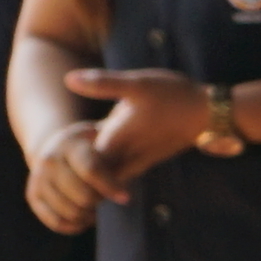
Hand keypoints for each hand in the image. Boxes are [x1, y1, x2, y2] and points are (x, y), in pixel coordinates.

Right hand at [18, 119, 123, 235]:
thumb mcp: (102, 140)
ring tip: (97, 210)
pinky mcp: (33, 196)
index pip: (91, 170)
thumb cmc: (90, 146)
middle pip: (82, 196)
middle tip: (106, 199)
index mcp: (69, 144)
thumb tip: (124, 187)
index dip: (110, 187)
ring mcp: (38, 179)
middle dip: (100, 202)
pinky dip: (74, 226)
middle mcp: (49, 161)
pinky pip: (56, 222)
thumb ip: (115, 157)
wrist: (55, 146)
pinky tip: (85, 219)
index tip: (126, 198)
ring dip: (89, 216)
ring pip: (70, 212)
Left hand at [57, 66, 212, 186]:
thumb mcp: (137, 83)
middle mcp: (125, 158)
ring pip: (104, 180)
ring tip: (70, 160)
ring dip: (87, 176)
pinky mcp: (145, 160)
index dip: (63, 166)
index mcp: (117, 141)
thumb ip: (103, 83)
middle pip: (90, 181)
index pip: (81, 167)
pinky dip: (103, 172)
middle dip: (70, 177)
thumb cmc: (174, 95)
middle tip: (54, 164)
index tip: (51, 156)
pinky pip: (117, 175)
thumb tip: (69, 79)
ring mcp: (136, 162)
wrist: (209, 113)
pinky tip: (95, 154)